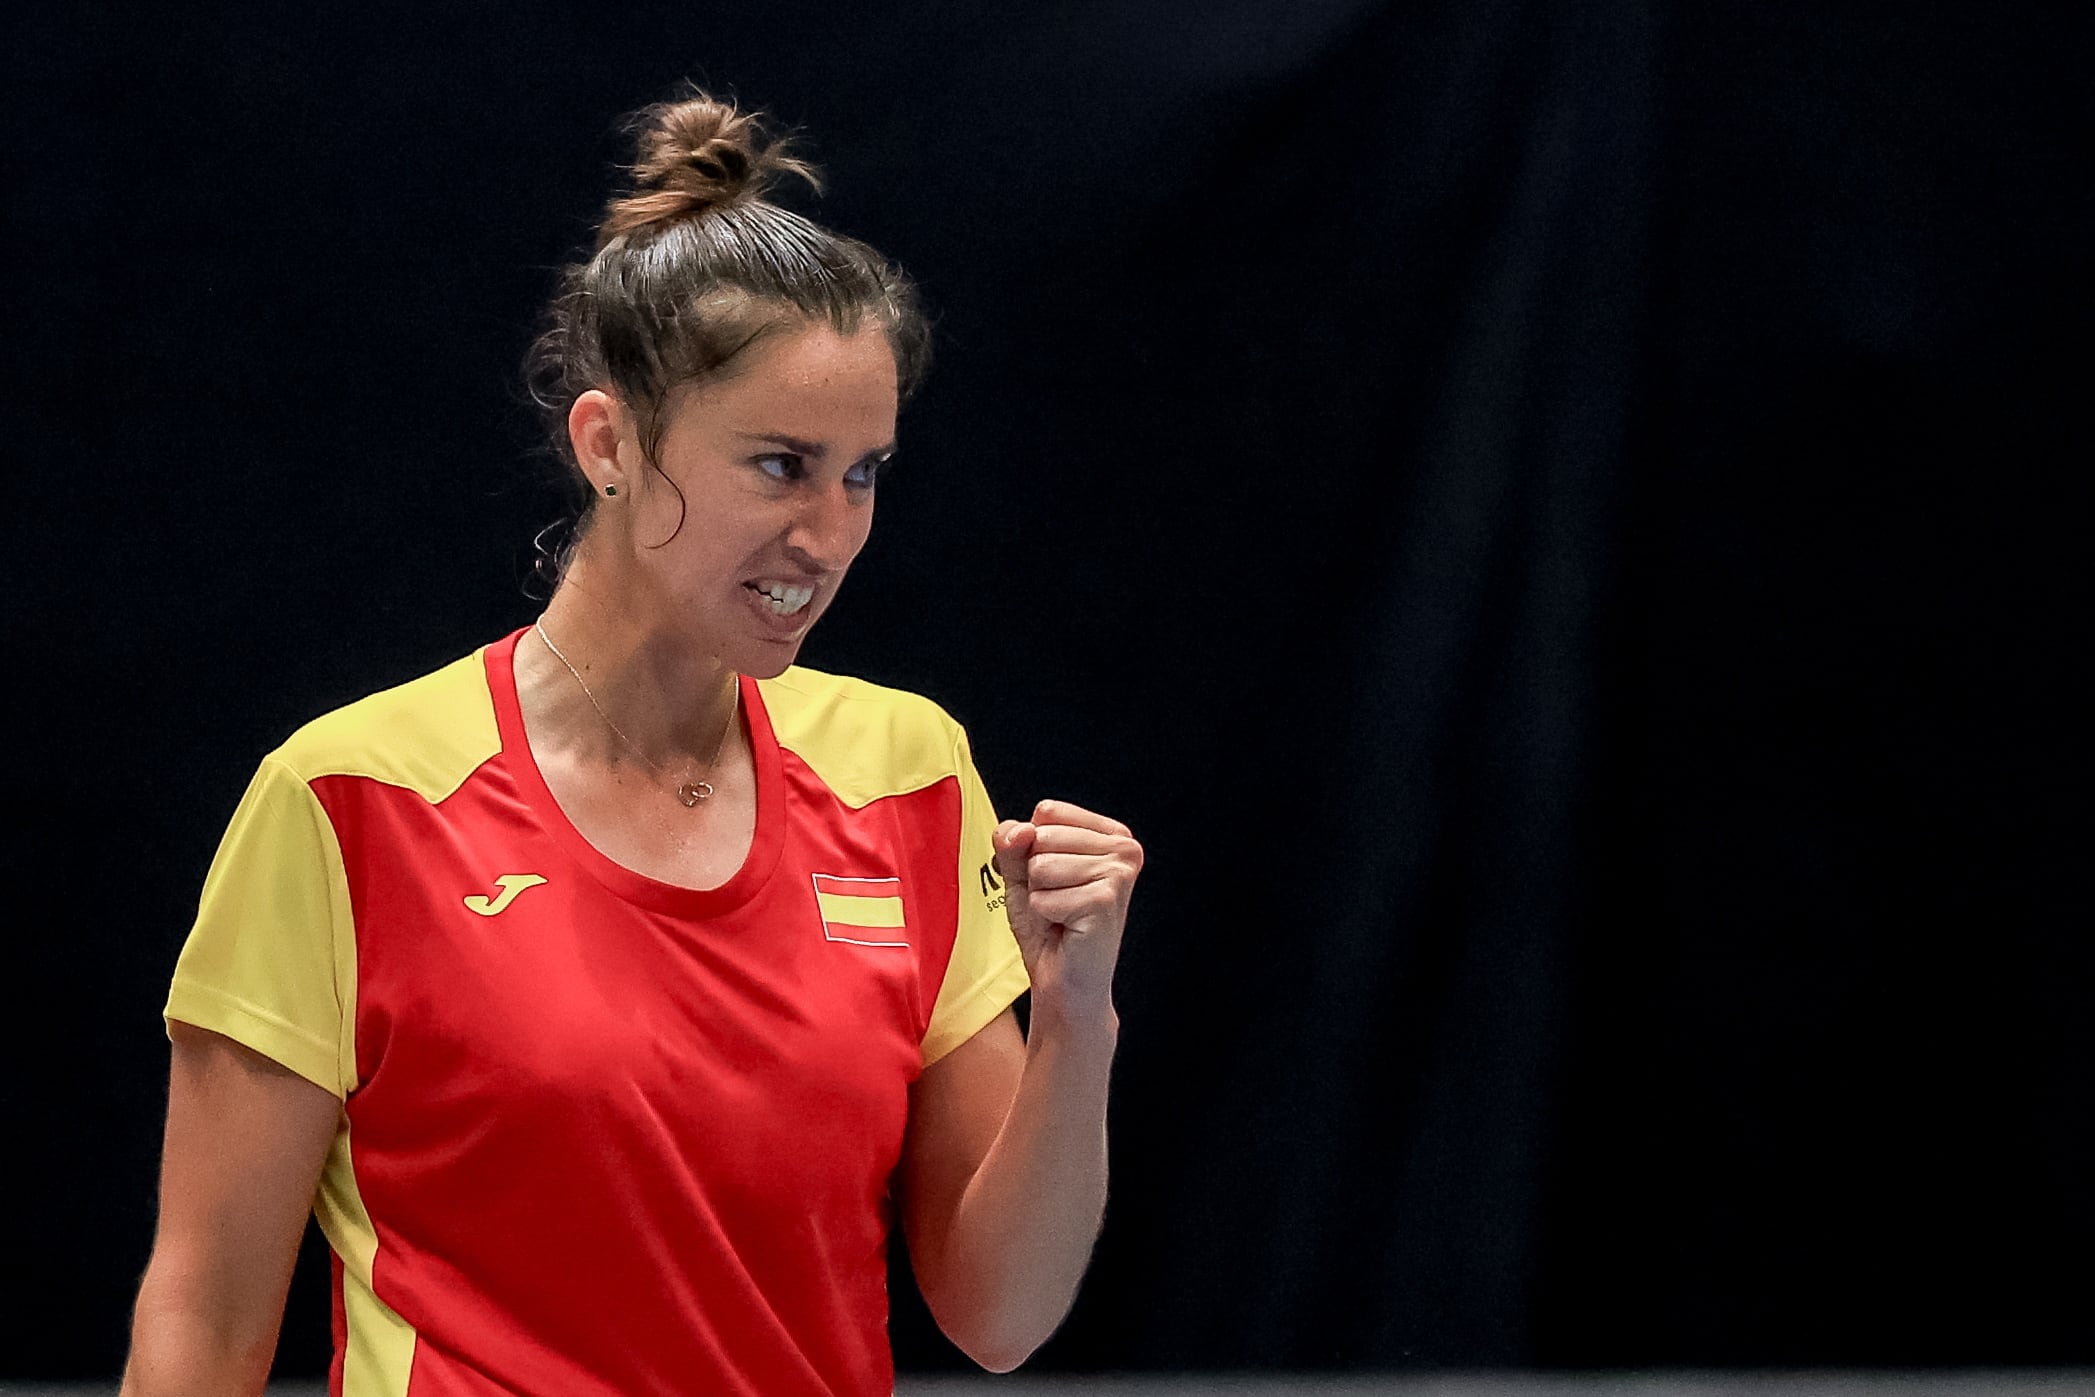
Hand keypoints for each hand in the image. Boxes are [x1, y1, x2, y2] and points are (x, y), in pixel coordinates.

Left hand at [994, 800, 1142, 1025]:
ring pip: (1040, 865)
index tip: (1053, 878)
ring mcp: (1118, 873)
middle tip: (1058, 902)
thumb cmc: (1050, 926)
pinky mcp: (1105, 900)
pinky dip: (1045, 916)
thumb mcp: (1022, 872)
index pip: (1047, 811)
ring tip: (1062, 915)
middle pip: (1041, 836)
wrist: (1064, 980)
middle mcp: (1123, 848)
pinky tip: (1066, 928)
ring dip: (1040, 897)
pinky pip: (1043, 896)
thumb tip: (1021, 830)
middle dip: (1035, 875)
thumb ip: (1013, 841)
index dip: (1032, 848)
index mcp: (1109, 833)